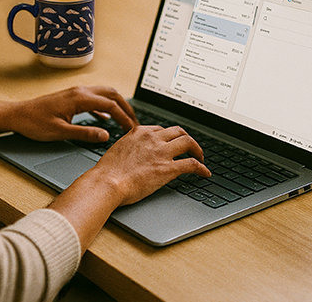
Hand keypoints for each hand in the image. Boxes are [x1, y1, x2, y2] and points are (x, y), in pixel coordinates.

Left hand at [5, 85, 136, 142]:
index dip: (124, 118)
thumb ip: (84, 133)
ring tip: (125, 120)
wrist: (16, 115)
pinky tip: (106, 119)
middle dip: (126, 108)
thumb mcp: (60, 132)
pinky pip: (93, 98)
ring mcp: (75, 92)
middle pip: (111, 94)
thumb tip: (105, 135)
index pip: (110, 105)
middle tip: (135, 124)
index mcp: (79, 98)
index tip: (132, 130)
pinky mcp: (70, 98)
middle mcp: (79, 91)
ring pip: (103, 94)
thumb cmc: (34, 123)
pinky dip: (104, 107)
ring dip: (117, 105)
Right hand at [89, 125, 210, 205]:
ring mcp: (161, 152)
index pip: (161, 129)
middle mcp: (152, 138)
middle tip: (190, 148)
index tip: (172, 144)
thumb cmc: (107, 171)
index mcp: (139, 132)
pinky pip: (192, 164)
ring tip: (200, 158)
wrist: (107, 182)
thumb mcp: (118, 149)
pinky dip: (202, 168)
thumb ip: (130, 146)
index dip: (170, 137)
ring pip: (188, 142)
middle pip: (178, 131)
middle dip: (187, 139)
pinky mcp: (168, 168)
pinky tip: (205, 173)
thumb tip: (135, 153)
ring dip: (197, 150)